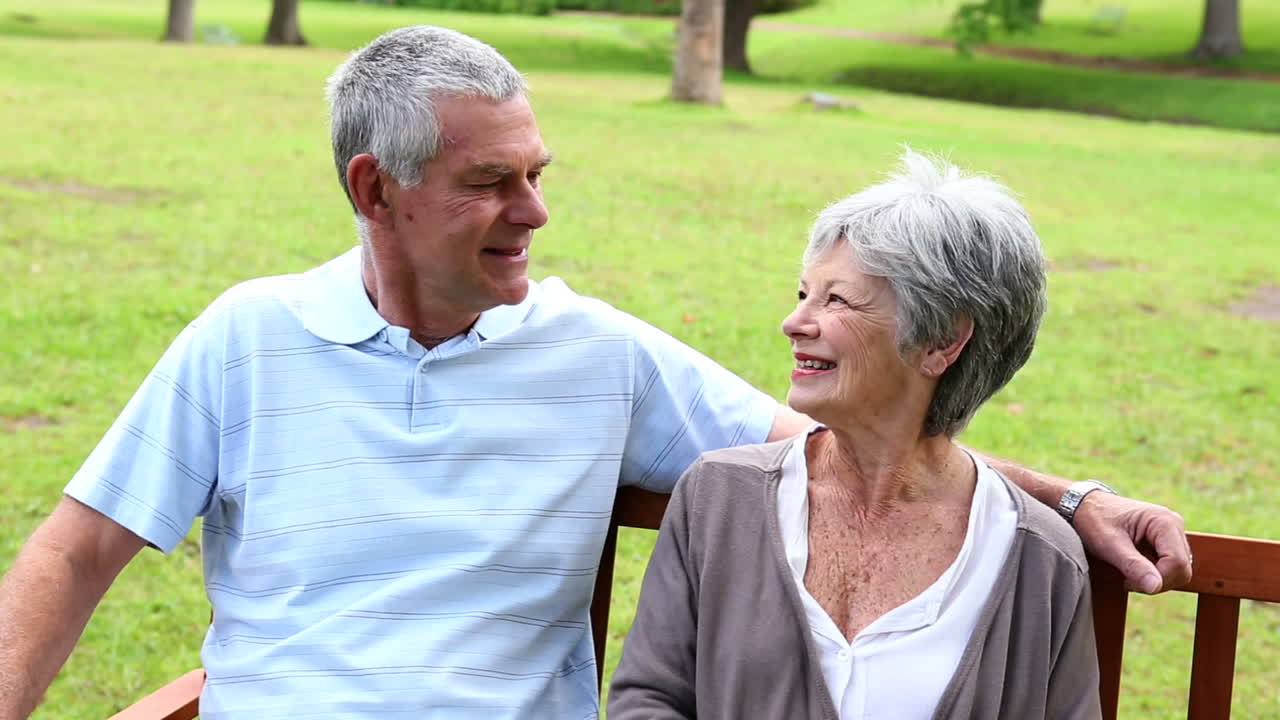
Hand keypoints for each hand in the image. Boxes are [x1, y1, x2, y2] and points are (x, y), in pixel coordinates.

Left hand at [1072, 491, 1190, 593]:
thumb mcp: (1109, 544)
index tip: (1127, 582)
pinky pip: (1170, 567)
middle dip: (1156, 582)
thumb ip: (1133, 565)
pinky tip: (1133, 568)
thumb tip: (1155, 587)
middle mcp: (1174, 525)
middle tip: (1127, 580)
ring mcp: (1172, 533)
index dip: (1157, 580)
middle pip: (1182, 569)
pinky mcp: (1166, 541)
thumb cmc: (1094, 520)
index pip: (1177, 563)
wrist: (1084, 506)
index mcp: (1164, 521)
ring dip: (1154, 579)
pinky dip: (1153, 574)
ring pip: (1179, 571)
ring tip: (1127, 573)